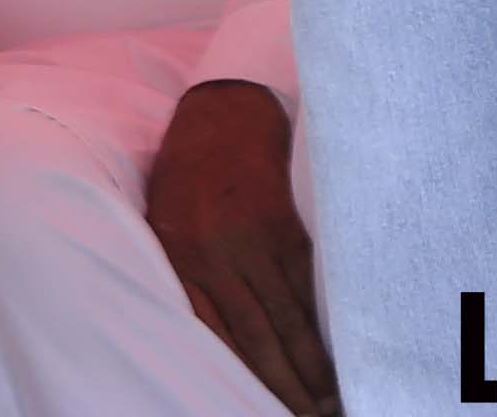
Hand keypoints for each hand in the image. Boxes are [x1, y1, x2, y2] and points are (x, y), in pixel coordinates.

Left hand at [145, 79, 334, 414]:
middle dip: (283, 385)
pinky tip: (332, 352)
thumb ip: (183, 276)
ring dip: (310, 366)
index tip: (259, 407)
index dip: (242, 378)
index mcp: (179, 260)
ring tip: (327, 401)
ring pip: (286, 319)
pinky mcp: (285, 227)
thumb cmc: (186, 173)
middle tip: (307, 416)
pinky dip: (320, 324)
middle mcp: (215, 256)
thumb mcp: (164, 223)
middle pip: (255, 338)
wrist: (222, 110)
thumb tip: (203, 340)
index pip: (213, 337)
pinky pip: (305, 287)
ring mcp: (253, 242)